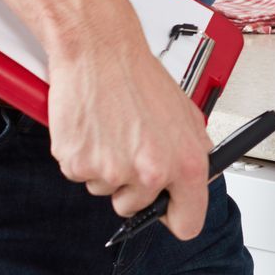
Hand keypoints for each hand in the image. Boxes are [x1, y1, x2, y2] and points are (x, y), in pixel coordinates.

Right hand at [45, 0, 212, 238]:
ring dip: (107, 167)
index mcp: (185, 164)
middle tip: (131, 146)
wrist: (100, 51)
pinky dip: (84, 156)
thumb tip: (196, 179)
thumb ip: (192, 152)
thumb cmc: (140, 77)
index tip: (167, 209)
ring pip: (106, 190)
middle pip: (137, 208)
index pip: (188, 223)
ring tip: (112, 129)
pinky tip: (93, 128)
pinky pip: (80, 175)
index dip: (175, 216)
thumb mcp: (185, 114)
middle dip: (132, 185)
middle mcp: (151, 174)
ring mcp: (111, 173)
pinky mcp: (77, 165)